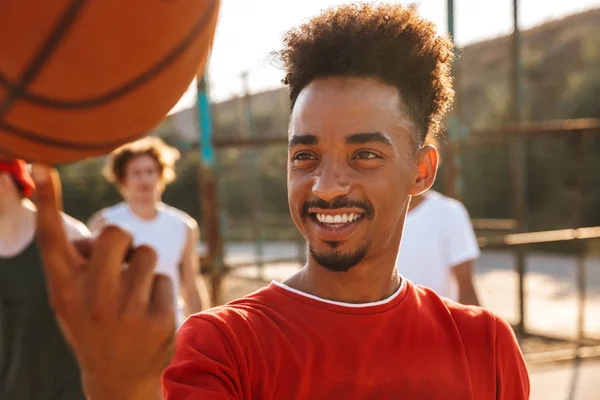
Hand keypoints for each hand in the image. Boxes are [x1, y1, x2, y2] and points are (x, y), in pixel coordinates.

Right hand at [32, 164, 173, 399]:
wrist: (118, 379)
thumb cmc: (93, 325)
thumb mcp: (73, 299)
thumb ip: (79, 264)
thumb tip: (100, 231)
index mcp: (64, 289)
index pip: (53, 239)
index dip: (48, 199)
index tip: (44, 162)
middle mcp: (90, 299)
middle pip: (117, 231)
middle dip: (123, 242)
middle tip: (120, 264)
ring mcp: (126, 311)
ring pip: (147, 253)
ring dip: (143, 268)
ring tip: (132, 296)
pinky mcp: (158, 320)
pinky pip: (165, 278)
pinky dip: (158, 291)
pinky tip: (147, 315)